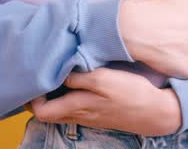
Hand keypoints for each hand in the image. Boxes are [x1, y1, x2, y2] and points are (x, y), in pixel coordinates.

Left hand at [27, 68, 181, 135]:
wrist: (155, 111)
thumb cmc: (130, 93)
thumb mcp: (103, 79)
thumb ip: (78, 77)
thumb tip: (57, 72)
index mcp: (76, 107)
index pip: (40, 111)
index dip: (31, 96)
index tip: (36, 76)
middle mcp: (78, 115)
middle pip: (46, 112)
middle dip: (38, 95)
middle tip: (40, 73)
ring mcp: (87, 116)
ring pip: (59, 110)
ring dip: (52, 95)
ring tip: (54, 73)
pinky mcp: (96, 113)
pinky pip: (72, 107)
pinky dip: (66, 96)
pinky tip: (73, 81)